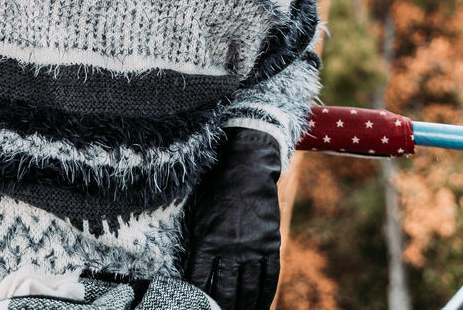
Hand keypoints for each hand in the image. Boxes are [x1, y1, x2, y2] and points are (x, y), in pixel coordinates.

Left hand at [181, 127, 281, 309]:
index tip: (195, 307)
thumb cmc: (215, 187)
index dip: (197, 297)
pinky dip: (265, 295)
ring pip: (248, 288)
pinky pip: (269, 276)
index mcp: (207, 239)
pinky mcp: (270, 244)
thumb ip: (197, 241)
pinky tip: (261, 307)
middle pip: (225, 290)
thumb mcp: (198, 213)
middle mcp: (231, 247)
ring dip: (243, 306)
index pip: (199, 279)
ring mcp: (253, 247)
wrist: (245, 166)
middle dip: (221, 307)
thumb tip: (192, 269)